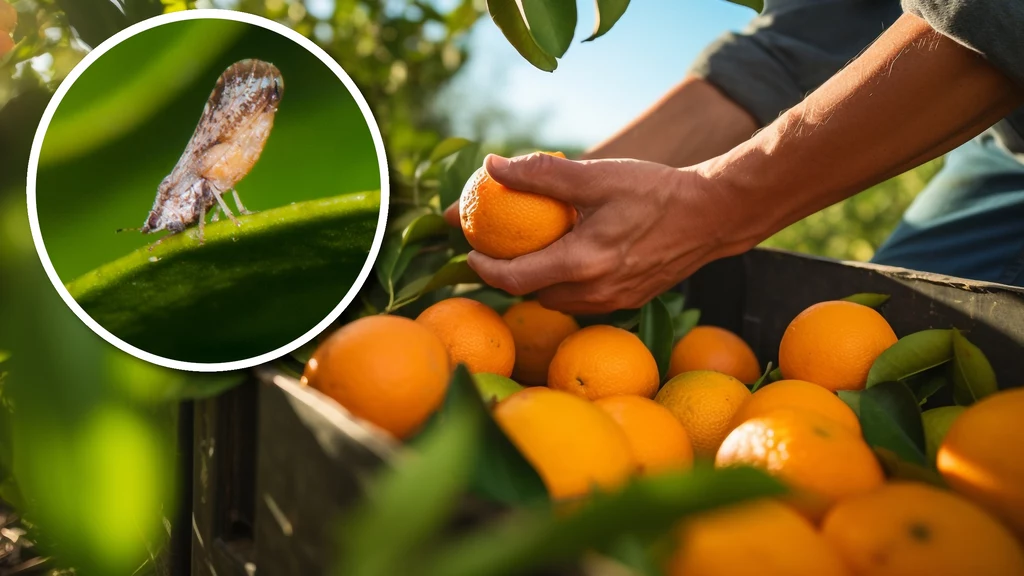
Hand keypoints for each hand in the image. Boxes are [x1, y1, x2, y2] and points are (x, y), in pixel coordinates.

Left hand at [449, 153, 756, 314]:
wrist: (714, 216)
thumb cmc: (656, 191)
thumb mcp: (596, 175)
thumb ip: (541, 174)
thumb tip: (492, 166)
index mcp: (582, 263)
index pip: (514, 279)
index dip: (483, 268)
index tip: (468, 250)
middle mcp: (595, 292)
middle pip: (532, 294)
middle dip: (505, 276)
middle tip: (490, 248)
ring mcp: (613, 301)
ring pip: (557, 299)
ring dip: (535, 280)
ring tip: (524, 251)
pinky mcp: (629, 301)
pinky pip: (582, 299)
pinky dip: (564, 282)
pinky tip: (565, 255)